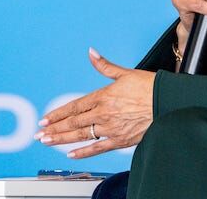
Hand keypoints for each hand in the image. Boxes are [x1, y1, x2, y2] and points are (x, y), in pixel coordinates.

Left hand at [35, 48, 154, 158]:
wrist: (167, 102)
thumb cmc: (149, 87)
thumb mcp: (125, 73)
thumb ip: (104, 66)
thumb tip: (91, 52)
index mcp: (103, 96)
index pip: (74, 107)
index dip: (57, 114)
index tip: (44, 119)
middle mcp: (103, 113)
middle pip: (73, 123)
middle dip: (54, 129)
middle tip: (39, 134)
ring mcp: (111, 128)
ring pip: (80, 136)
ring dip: (61, 140)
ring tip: (47, 142)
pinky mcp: (120, 140)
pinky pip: (97, 148)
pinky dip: (83, 152)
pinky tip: (71, 154)